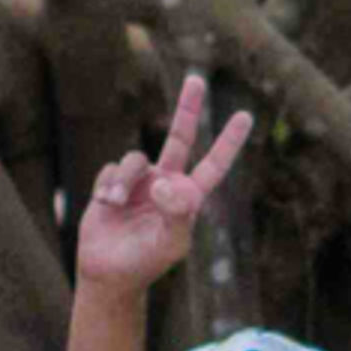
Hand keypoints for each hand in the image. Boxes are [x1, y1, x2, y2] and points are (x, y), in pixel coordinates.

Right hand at [69, 72, 256, 289]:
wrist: (109, 272)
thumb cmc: (146, 261)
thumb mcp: (170, 243)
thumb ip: (176, 213)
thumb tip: (164, 182)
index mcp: (188, 196)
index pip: (214, 164)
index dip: (229, 141)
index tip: (244, 116)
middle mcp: (167, 182)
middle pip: (180, 137)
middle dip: (188, 108)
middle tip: (196, 79)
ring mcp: (140, 181)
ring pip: (134, 158)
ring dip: (123, 181)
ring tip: (114, 203)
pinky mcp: (112, 182)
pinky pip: (112, 168)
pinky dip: (108, 186)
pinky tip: (106, 206)